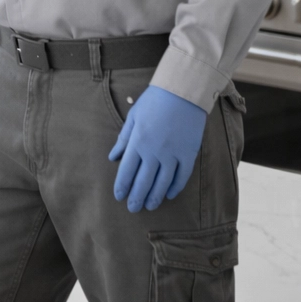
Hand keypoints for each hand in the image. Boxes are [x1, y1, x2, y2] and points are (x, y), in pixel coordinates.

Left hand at [108, 84, 206, 212]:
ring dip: (154, 197)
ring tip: (149, 206)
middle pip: (143, 182)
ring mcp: (172, 155)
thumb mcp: (133, 117)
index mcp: (137, 142)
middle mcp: (154, 152)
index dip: (122, 186)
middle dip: (137, 197)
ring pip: (162, 183)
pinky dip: (174, 188)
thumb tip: (113, 157)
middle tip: (133, 208)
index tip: (119, 196)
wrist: (182, 93)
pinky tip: (168, 195)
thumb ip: (123, 139)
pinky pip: (181, 177)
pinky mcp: (188, 154)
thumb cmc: (154, 102)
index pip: (126, 171)